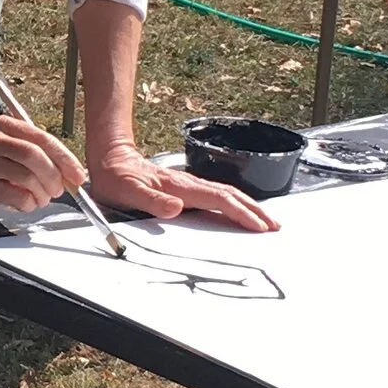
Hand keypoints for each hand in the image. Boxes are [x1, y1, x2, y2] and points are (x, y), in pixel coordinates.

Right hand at [0, 110, 87, 217]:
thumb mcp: (10, 147)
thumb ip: (39, 155)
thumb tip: (72, 174)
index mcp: (4, 125)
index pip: (42, 138)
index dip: (65, 158)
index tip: (78, 175)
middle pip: (34, 156)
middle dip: (54, 176)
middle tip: (59, 189)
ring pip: (27, 177)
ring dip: (43, 193)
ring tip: (42, 198)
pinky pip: (17, 196)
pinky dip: (30, 203)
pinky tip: (28, 204)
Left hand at [85, 142, 277, 232]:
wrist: (112, 160)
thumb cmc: (117, 179)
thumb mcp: (127, 192)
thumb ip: (151, 201)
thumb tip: (177, 208)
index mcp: (181, 187)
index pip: (219, 199)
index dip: (240, 213)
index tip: (258, 227)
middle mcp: (190, 184)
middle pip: (231, 195)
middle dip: (255, 210)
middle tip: (275, 226)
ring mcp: (190, 185)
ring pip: (228, 194)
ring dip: (249, 206)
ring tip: (266, 221)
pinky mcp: (188, 189)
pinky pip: (218, 196)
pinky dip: (236, 204)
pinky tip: (241, 211)